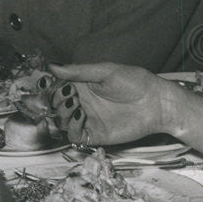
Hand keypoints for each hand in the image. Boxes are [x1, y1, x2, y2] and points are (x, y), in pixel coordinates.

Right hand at [48, 62, 173, 145]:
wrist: (155, 103)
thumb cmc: (135, 82)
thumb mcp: (105, 71)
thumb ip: (79, 71)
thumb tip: (52, 66)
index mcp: (82, 85)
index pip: (56, 87)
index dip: (49, 86)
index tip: (46, 83)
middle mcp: (82, 102)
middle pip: (55, 105)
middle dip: (55, 99)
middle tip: (68, 94)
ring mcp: (87, 119)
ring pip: (62, 121)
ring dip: (62, 113)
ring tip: (73, 104)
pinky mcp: (94, 134)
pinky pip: (74, 136)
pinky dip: (72, 127)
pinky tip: (81, 116)